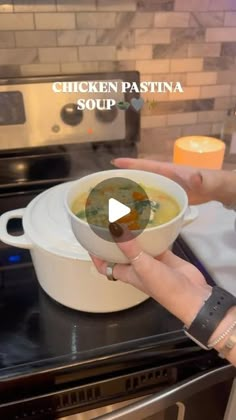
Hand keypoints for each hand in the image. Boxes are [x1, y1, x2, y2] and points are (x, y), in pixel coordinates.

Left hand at [91, 226, 211, 326]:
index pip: (104, 264)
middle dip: (114, 239)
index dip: (96, 254)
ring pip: (138, 245)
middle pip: (120, 252)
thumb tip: (114, 228)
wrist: (192, 294)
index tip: (89, 239)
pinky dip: (152, 233)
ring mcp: (151, 261)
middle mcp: (136, 266)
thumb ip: (129, 247)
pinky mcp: (165, 256)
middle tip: (108, 221)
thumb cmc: (165, 288)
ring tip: (126, 217)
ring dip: (133, 234)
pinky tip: (150, 221)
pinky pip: (156, 242)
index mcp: (126, 273)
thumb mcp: (143, 267)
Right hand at [111, 158, 230, 204]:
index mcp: (167, 171)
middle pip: (140, 177)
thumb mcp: (205, 180)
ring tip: (113, 202)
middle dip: (123, 179)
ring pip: (143, 189)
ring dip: (130, 193)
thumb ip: (200, 179)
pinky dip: (141, 204)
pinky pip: (151, 200)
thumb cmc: (210, 180)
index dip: (130, 164)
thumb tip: (195, 177)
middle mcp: (162, 178)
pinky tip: (133, 215)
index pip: (146, 165)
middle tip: (105, 186)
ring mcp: (164, 188)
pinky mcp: (167, 197)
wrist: (217, 189)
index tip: (113, 162)